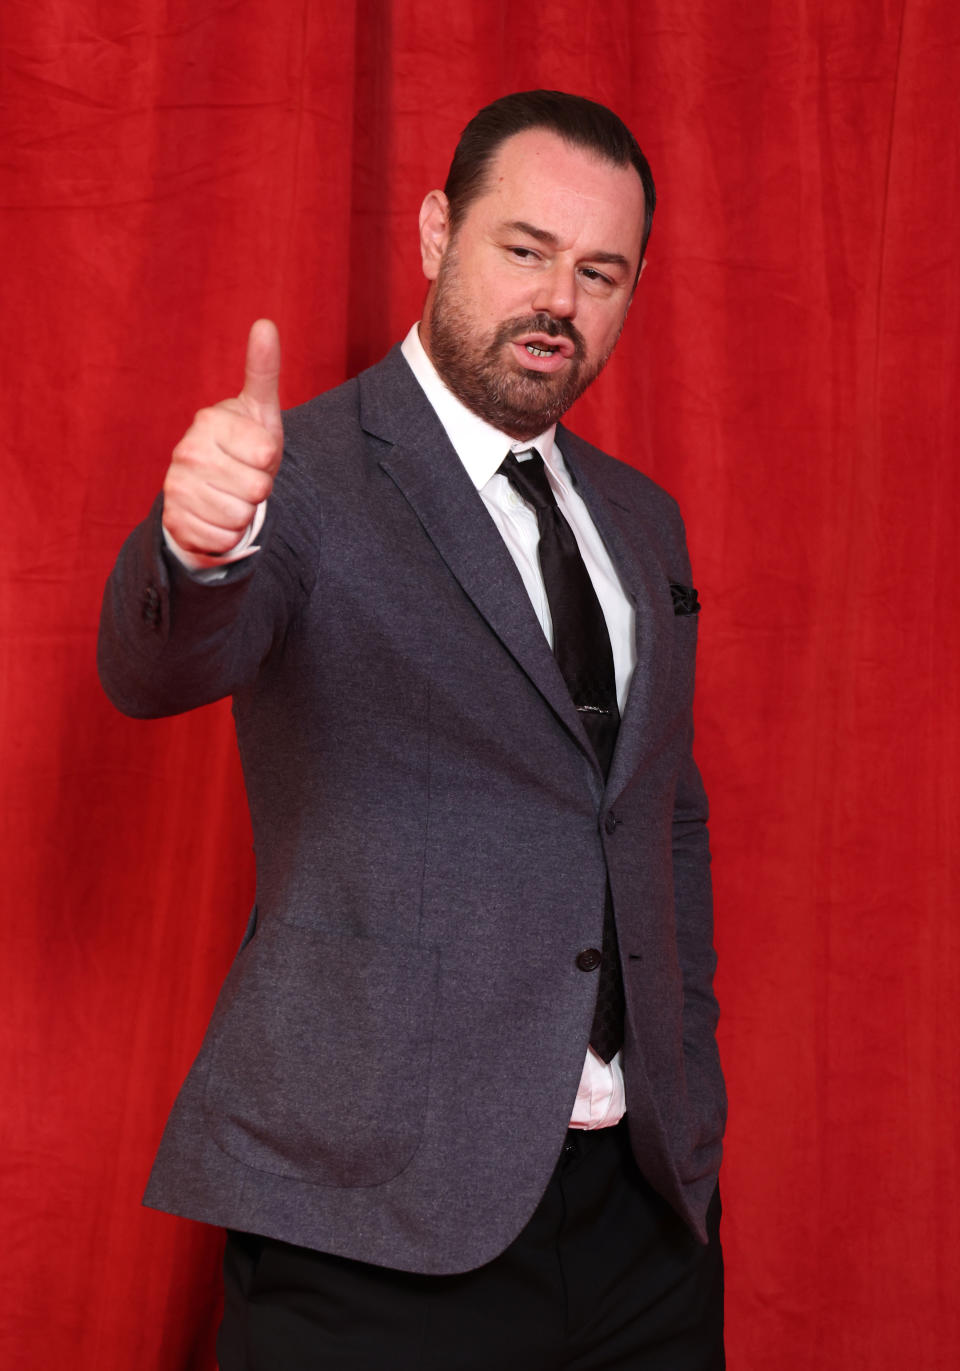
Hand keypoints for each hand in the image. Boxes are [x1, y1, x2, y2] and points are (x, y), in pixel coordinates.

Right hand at [161, 319, 282, 555]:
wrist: (209, 493)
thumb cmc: (243, 448)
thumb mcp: (260, 411)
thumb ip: (263, 371)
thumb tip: (265, 324)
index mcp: (209, 421)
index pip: (268, 453)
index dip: (269, 459)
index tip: (255, 453)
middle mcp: (186, 451)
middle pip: (257, 489)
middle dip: (258, 489)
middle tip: (243, 478)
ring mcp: (176, 487)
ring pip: (240, 517)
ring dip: (244, 513)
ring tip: (230, 497)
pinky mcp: (174, 521)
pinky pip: (222, 539)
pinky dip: (227, 535)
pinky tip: (216, 517)